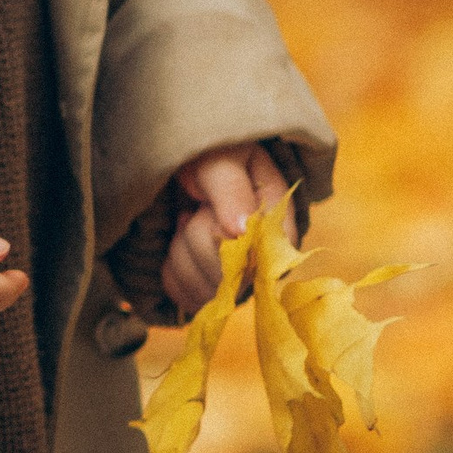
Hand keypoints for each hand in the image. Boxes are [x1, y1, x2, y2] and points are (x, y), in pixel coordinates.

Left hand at [161, 141, 290, 317]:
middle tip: (196, 207)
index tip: (205, 209)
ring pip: (205, 293)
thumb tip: (241, 233)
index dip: (219, 239)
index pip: (254, 259)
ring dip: (181, 254)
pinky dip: (172, 271)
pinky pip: (189, 299)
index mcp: (279, 226)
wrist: (194, 160)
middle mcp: (265, 259)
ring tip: (189, 220)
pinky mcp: (216, 287)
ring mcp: (242, 277)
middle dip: (194, 238)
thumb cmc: (213, 152)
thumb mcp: (221, 158)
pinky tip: (178, 243)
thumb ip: (231, 191)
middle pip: (223, 278)